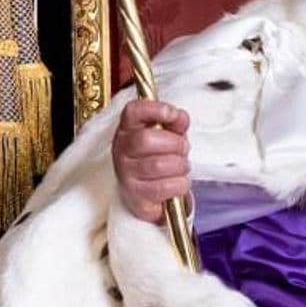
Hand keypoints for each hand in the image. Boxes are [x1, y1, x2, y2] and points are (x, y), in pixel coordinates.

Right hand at [112, 99, 190, 222]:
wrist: (150, 193)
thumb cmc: (158, 157)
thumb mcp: (168, 134)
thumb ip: (175, 122)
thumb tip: (179, 117)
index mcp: (128, 129)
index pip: (133, 111)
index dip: (154, 109)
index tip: (172, 114)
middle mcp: (122, 151)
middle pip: (146, 139)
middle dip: (175, 143)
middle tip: (183, 149)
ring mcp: (126, 175)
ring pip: (159, 165)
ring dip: (180, 165)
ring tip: (181, 166)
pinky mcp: (136, 197)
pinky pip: (165, 187)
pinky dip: (180, 184)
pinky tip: (178, 182)